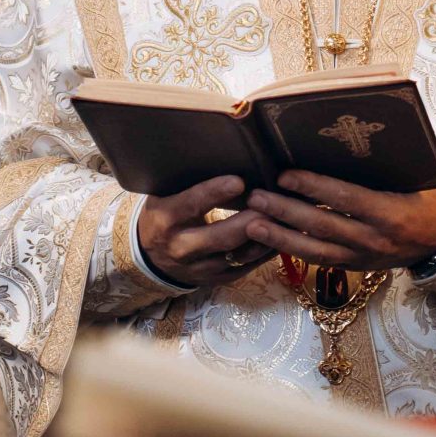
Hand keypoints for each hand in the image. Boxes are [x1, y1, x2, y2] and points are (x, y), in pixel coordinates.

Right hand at [137, 176, 275, 287]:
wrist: (150, 258)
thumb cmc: (164, 214)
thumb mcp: (166, 195)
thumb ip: (190, 182)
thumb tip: (227, 157)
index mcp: (166, 219)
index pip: (191, 205)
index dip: (215, 193)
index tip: (239, 181)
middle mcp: (181, 247)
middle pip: (222, 237)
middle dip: (251, 220)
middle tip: (274, 202)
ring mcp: (200, 269)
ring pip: (239, 256)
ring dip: (265, 237)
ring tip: (285, 218)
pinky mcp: (216, 280)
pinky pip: (246, 267)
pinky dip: (265, 252)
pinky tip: (281, 235)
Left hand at [242, 171, 435, 271]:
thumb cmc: (429, 198)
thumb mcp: (417, 177)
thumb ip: (384, 164)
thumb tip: (346, 139)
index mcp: (391, 213)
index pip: (345, 198)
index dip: (313, 187)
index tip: (284, 175)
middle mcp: (374, 240)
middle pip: (321, 226)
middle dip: (284, 212)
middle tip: (255, 197)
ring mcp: (363, 257)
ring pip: (315, 250)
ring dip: (280, 236)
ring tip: (251, 223)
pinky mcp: (355, 266)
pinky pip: (320, 260)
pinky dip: (293, 249)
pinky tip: (270, 238)